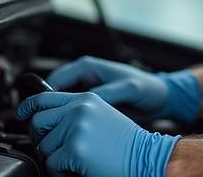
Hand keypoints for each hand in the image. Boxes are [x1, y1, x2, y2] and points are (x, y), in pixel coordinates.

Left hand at [16, 92, 179, 176]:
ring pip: (43, 147)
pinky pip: (51, 165)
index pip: (45, 97)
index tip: (20, 114)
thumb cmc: (127, 143)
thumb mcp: (102, 116)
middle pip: (37, 122)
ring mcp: (77, 128)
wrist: (148, 157)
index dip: (27, 107)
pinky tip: (78, 170)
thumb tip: (43, 119)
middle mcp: (80, 109)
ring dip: (54, 159)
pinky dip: (60, 173)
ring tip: (75, 161)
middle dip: (41, 140)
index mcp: (86, 99)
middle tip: (56, 150)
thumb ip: (75, 112)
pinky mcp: (75, 149)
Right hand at [48, 56, 200, 122]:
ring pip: (62, 106)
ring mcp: (87, 93)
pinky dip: (70, 124)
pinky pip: (73, 115)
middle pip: (54, 94)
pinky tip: (71, 134)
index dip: (45, 98)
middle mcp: (84, 78)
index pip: (55, 80)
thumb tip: (83, 104)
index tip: (41, 114)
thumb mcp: (127, 89)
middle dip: (49, 111)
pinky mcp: (92, 107)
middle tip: (45, 127)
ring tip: (56, 133)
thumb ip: (105, 94)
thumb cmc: (147, 87)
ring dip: (58, 119)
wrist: (161, 98)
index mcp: (87, 67)